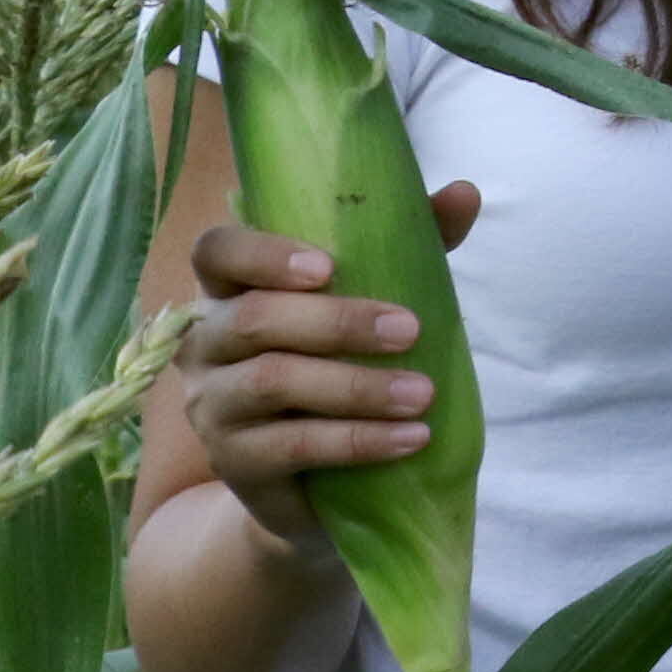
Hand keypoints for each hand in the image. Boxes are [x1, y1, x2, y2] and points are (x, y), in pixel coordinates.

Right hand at [169, 182, 481, 562]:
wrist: (319, 479)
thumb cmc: (343, 362)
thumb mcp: (375, 298)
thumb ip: (411, 243)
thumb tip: (465, 192)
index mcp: (230, 289)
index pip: (217, 252)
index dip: (263, 254)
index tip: (328, 266)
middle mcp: (206, 342)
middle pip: (254, 319)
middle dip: (339, 322)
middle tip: (412, 329)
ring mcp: (212, 405)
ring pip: (273, 382)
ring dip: (356, 387)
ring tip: (422, 394)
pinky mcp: (233, 462)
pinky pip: (292, 446)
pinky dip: (358, 440)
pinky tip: (411, 439)